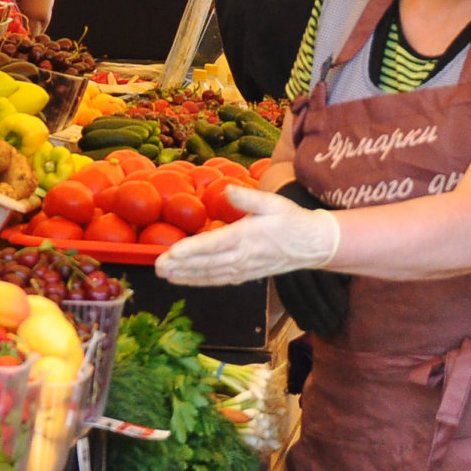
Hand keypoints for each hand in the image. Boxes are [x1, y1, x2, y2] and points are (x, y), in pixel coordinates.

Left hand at [154, 185, 340, 286]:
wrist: (312, 244)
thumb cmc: (291, 219)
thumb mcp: (273, 202)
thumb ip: (248, 198)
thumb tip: (227, 188)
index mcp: (247, 237)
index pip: (214, 245)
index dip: (191, 250)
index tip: (172, 254)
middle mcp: (243, 256)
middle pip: (206, 264)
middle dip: (181, 266)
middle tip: (157, 266)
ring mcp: (244, 269)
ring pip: (210, 275)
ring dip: (186, 276)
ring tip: (164, 275)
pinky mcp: (246, 275)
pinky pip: (219, 280)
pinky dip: (200, 281)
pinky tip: (184, 280)